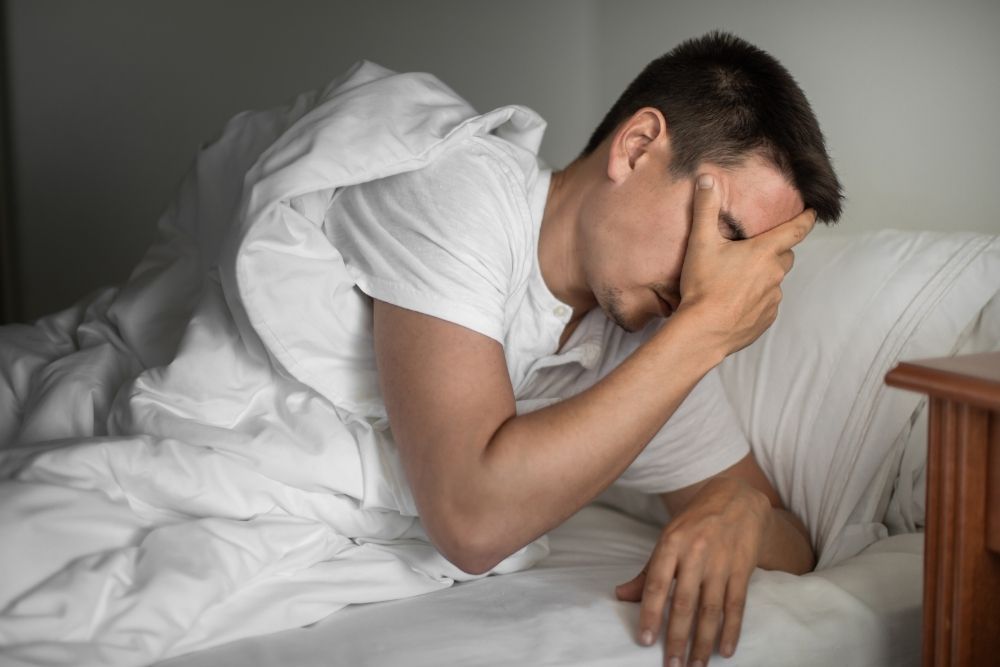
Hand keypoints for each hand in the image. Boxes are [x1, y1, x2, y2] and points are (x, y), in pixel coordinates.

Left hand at [615, 477, 770, 665]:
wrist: (739, 498)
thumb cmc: (696, 521)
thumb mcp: (668, 538)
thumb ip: (648, 571)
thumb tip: (620, 595)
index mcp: (671, 544)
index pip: (657, 584)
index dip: (650, 613)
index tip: (645, 640)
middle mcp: (696, 553)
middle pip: (684, 602)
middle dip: (677, 637)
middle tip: (672, 665)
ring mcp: (721, 562)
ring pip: (711, 609)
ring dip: (703, 641)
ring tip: (696, 665)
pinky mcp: (742, 569)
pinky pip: (736, 605)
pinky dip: (731, 630)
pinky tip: (724, 650)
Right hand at [677, 174, 815, 354]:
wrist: (703, 332)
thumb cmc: (703, 286)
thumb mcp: (701, 243)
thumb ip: (705, 208)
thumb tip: (706, 179)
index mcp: (764, 252)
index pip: (795, 230)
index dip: (806, 219)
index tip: (813, 212)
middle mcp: (775, 274)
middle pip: (785, 255)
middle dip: (776, 250)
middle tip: (755, 250)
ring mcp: (772, 299)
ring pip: (774, 281)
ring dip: (763, 277)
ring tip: (737, 280)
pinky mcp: (766, 319)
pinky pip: (767, 304)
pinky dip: (756, 300)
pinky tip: (735, 302)